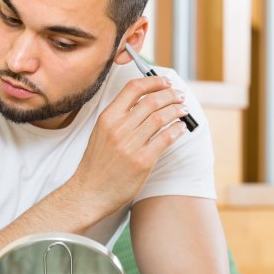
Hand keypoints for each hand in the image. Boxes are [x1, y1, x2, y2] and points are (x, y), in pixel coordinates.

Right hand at [70, 76, 188, 216]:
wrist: (89, 192)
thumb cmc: (97, 164)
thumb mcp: (100, 133)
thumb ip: (119, 117)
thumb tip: (144, 101)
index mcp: (107, 118)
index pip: (133, 88)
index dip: (153, 81)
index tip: (166, 82)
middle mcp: (118, 128)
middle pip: (151, 101)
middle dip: (171, 95)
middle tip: (180, 95)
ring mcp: (130, 145)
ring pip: (161, 118)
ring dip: (176, 110)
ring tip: (183, 110)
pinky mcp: (142, 161)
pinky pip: (165, 139)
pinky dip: (177, 130)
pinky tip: (181, 128)